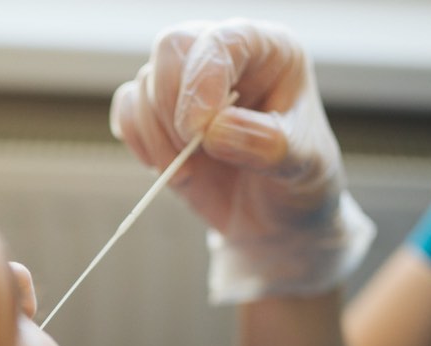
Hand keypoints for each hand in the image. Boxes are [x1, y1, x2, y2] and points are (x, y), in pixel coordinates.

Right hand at [111, 19, 374, 302]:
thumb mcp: (304, 167)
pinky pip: (127, 110)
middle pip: (172, 47)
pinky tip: (168, 169)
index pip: (224, 41)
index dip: (204, 79)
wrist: (274, 219)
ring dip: (157, 135)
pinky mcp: (159, 115)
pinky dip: (139, 142)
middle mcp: (225, 58)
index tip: (199, 130)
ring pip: (144, 83)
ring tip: (190, 172)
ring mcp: (187, 86)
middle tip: (193, 149)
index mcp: (270, 52)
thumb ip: (267, 146)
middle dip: (172, 106)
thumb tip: (214, 130)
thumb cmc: (298, 183)